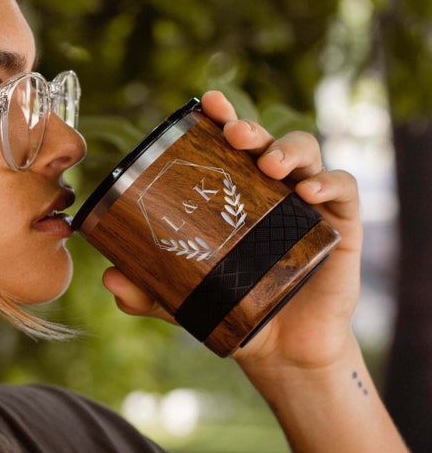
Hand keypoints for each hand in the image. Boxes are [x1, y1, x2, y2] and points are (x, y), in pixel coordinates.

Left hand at [103, 91, 362, 376]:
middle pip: (265, 142)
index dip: (222, 119)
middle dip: (249, 128)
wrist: (282, 349)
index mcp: (238, 197)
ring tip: (269, 164)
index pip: (230, 149)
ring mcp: (308, 204)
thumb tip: (108, 279)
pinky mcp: (340, 224)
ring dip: (287, 148)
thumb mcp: (185, 300)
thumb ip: (149, 290)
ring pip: (305, 153)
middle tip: (233, 133)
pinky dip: (328, 181)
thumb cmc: (236, 312)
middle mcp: (272, 191)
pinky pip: (343, 188)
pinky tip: (308, 192)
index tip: (209, 103)